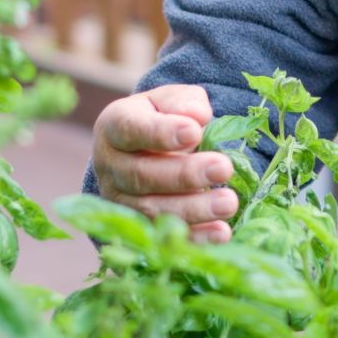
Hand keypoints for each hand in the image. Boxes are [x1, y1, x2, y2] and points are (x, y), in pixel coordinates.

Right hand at [92, 84, 238, 243]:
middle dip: (185, 175)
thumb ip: (183, 102)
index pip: (131, 130)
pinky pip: (163, 237)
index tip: (194, 133)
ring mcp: (119, 201)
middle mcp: (109, 166)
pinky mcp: (136, 228)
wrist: (146, 150)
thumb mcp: (170, 100)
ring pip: (151, 210)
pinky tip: (221, 233)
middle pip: (142, 175)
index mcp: (113, 127)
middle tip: (223, 168)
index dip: (161, 133)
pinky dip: (194, 237)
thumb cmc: (161, 118)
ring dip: (193, 210)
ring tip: (228, 203)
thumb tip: (197, 116)